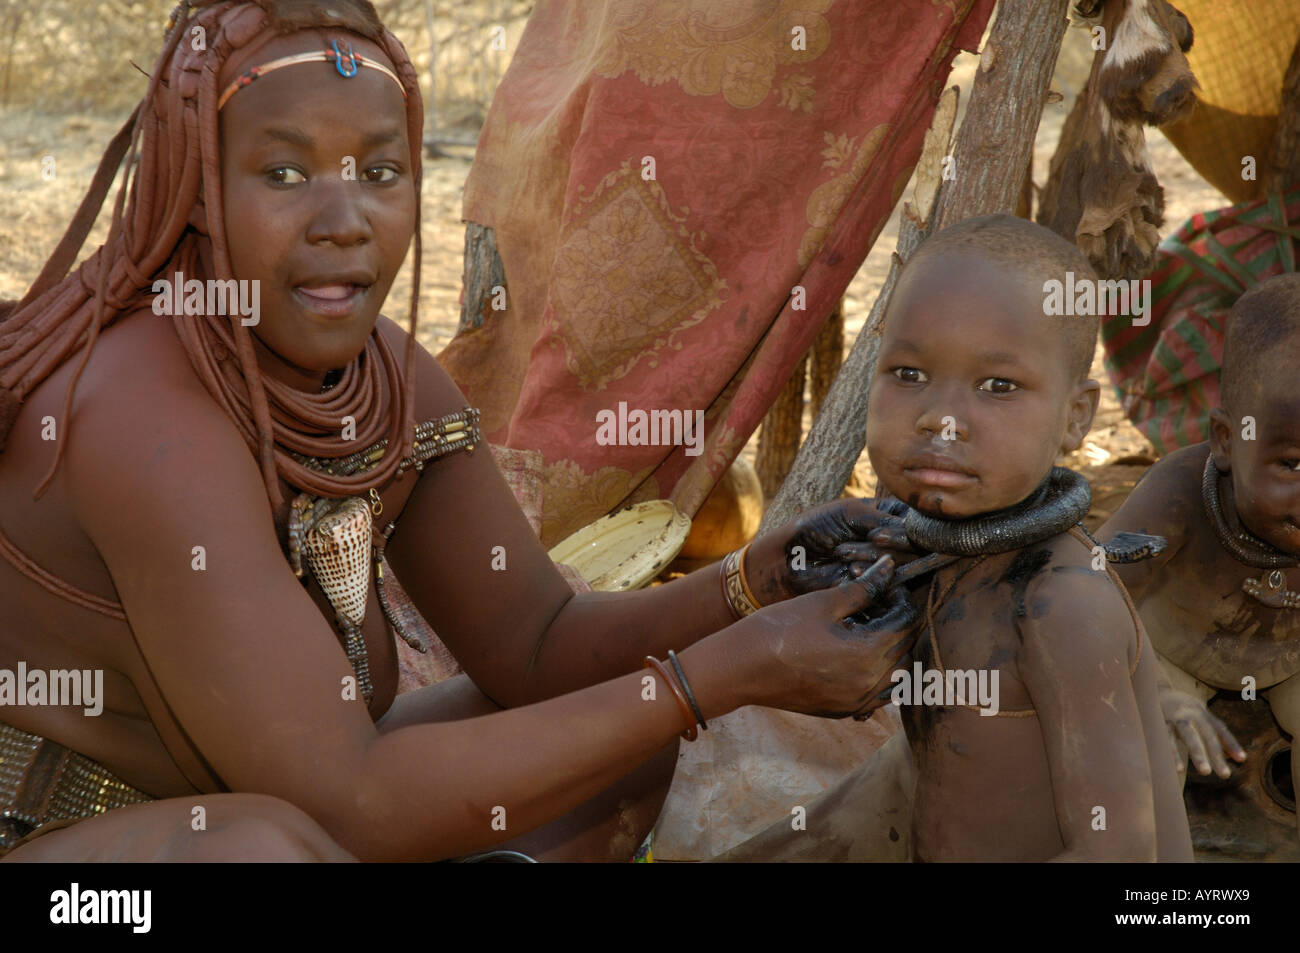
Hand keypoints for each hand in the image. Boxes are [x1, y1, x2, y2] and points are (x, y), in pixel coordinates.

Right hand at [733, 556, 919, 718]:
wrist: (740, 668)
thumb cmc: (779, 629)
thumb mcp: (823, 603)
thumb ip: (862, 588)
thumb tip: (889, 568)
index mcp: (868, 653)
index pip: (906, 622)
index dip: (901, 598)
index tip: (888, 584)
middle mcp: (869, 684)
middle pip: (906, 649)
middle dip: (900, 623)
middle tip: (880, 602)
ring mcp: (857, 702)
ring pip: (897, 676)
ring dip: (894, 652)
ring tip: (872, 628)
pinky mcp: (844, 711)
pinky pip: (877, 694)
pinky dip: (880, 675)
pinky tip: (861, 655)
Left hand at [745, 497, 921, 603]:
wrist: (790, 559)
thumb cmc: (815, 528)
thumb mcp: (850, 513)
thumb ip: (886, 521)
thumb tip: (917, 536)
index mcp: (891, 513)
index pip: (917, 521)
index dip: (903, 530)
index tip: (876, 535)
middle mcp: (895, 539)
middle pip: (914, 544)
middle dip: (882, 546)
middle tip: (857, 546)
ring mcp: (889, 564)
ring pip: (904, 564)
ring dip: (870, 559)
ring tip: (842, 554)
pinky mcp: (880, 587)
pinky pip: (891, 585)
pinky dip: (869, 577)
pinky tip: (849, 572)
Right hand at [1160, 687, 1245, 778]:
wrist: (1148, 686)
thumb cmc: (1178, 707)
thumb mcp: (1197, 715)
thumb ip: (1214, 733)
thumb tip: (1237, 756)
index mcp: (1201, 712)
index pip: (1219, 729)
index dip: (1231, 743)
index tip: (1242, 759)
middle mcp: (1190, 713)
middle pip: (1207, 734)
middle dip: (1216, 754)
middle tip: (1226, 775)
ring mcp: (1174, 717)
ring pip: (1189, 736)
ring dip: (1198, 754)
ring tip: (1206, 772)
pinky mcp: (1158, 721)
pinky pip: (1167, 739)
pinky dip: (1173, 753)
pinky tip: (1179, 769)